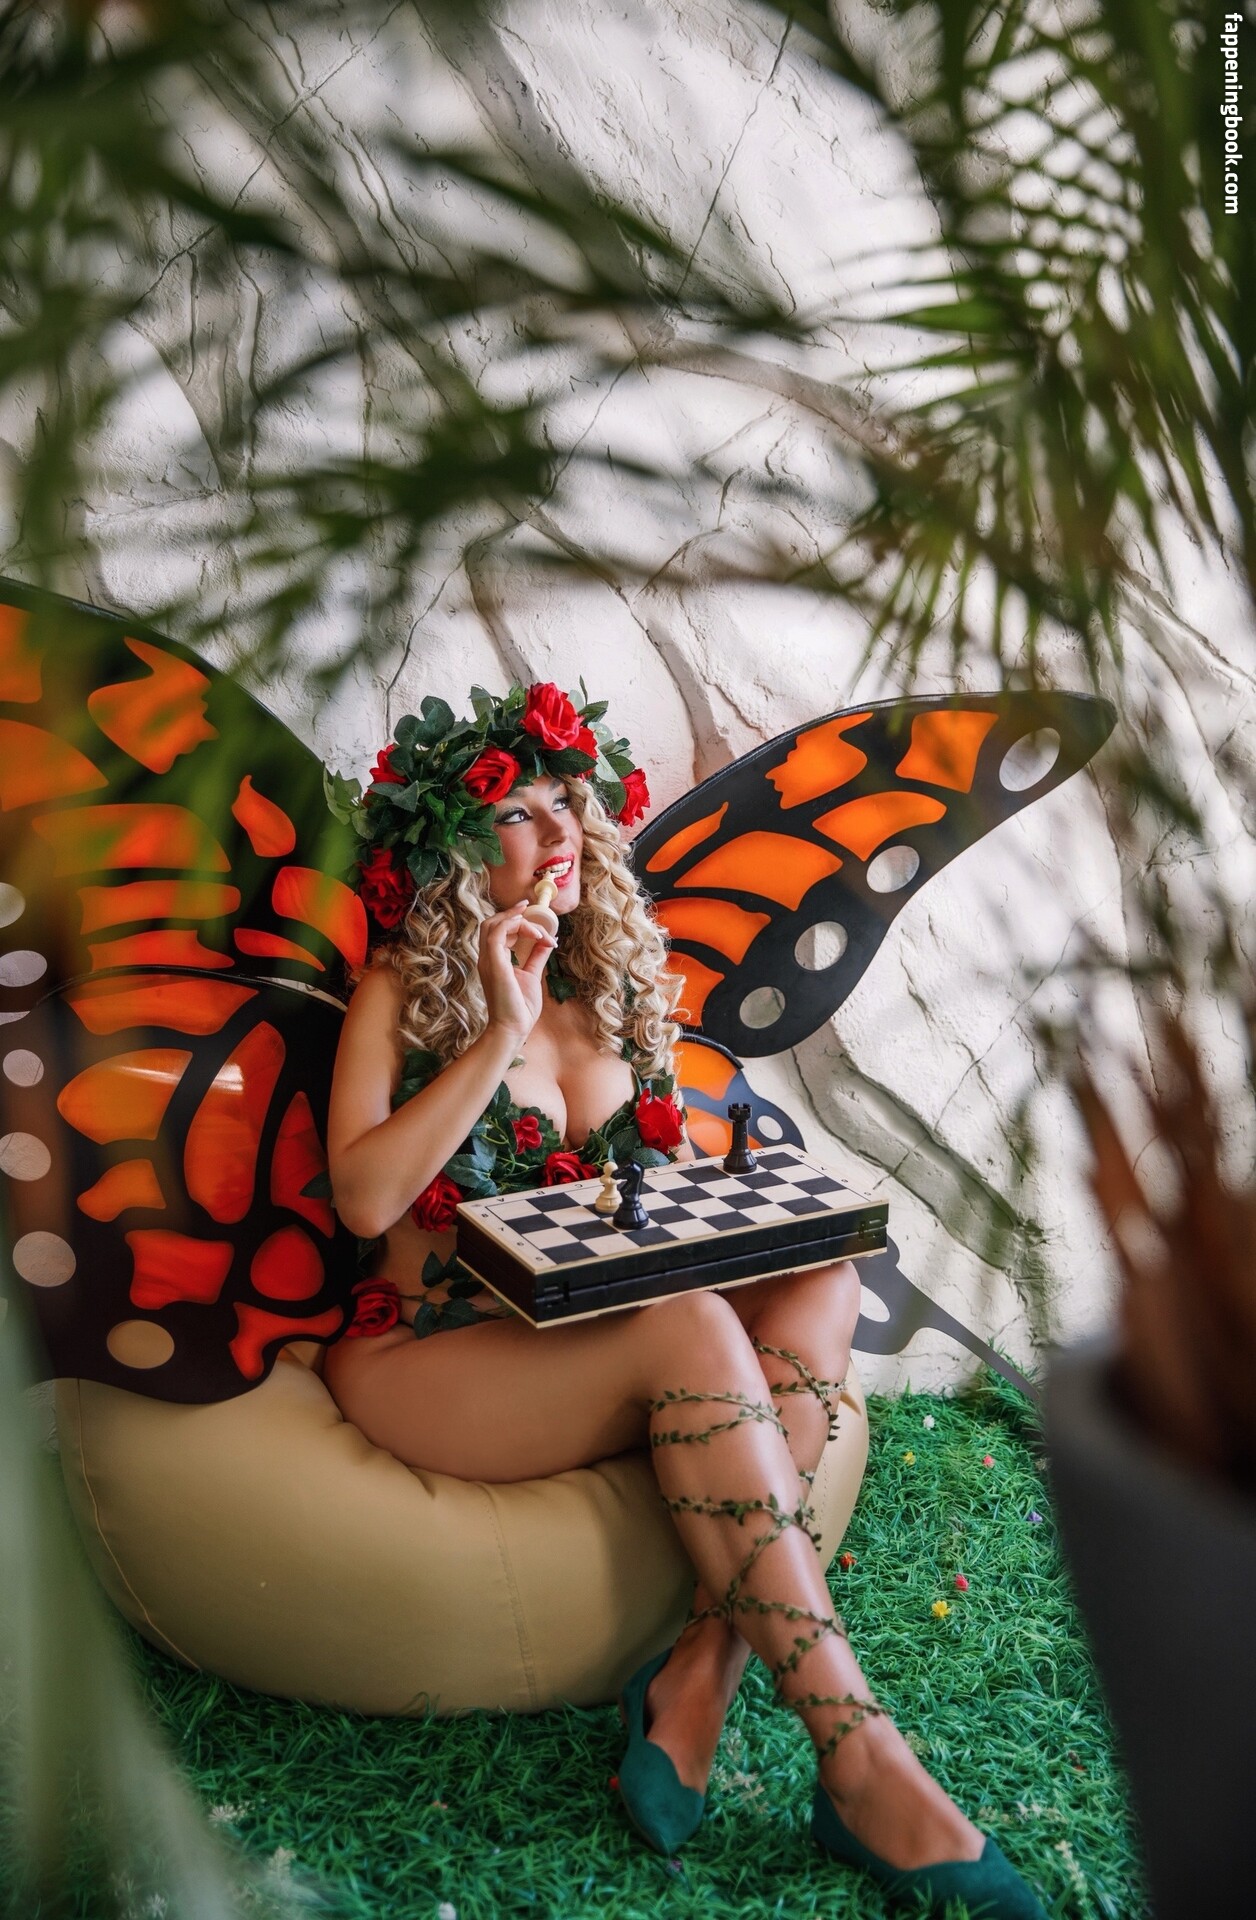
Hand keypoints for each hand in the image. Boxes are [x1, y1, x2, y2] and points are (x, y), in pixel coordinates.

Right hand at [477, 900, 556, 1042]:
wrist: (513, 1028)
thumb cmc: (520, 1007)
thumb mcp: (532, 975)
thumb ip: (537, 956)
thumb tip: (548, 940)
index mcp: (493, 960)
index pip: (496, 930)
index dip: (512, 918)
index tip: (532, 915)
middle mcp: (487, 958)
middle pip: (491, 923)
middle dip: (512, 914)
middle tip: (530, 909)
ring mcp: (488, 960)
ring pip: (493, 925)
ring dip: (518, 921)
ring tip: (539, 930)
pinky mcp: (493, 964)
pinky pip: (497, 934)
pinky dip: (517, 927)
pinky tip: (536, 935)